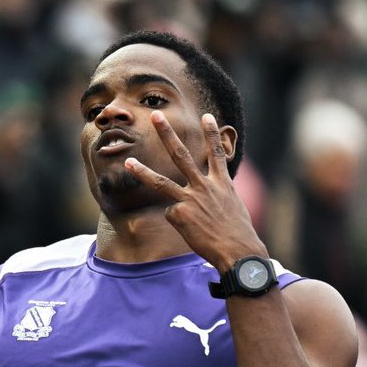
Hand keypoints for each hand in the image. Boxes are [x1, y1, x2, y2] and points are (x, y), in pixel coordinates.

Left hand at [124, 112, 264, 271]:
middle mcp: (204, 186)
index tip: (205, 116)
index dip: (211, 133)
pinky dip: (178, 222)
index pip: (216, 153)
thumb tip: (206, 197)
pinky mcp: (180, 215)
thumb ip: (219, 195)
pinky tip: (191, 231)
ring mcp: (190, 199)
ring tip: (128, 162)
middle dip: (167, 134)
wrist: (238, 251)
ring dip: (142, 172)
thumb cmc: (238, 233)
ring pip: (161, 182)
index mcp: (222, 183)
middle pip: (181, 155)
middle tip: (156, 116)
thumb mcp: (233, 207)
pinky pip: (171, 215)